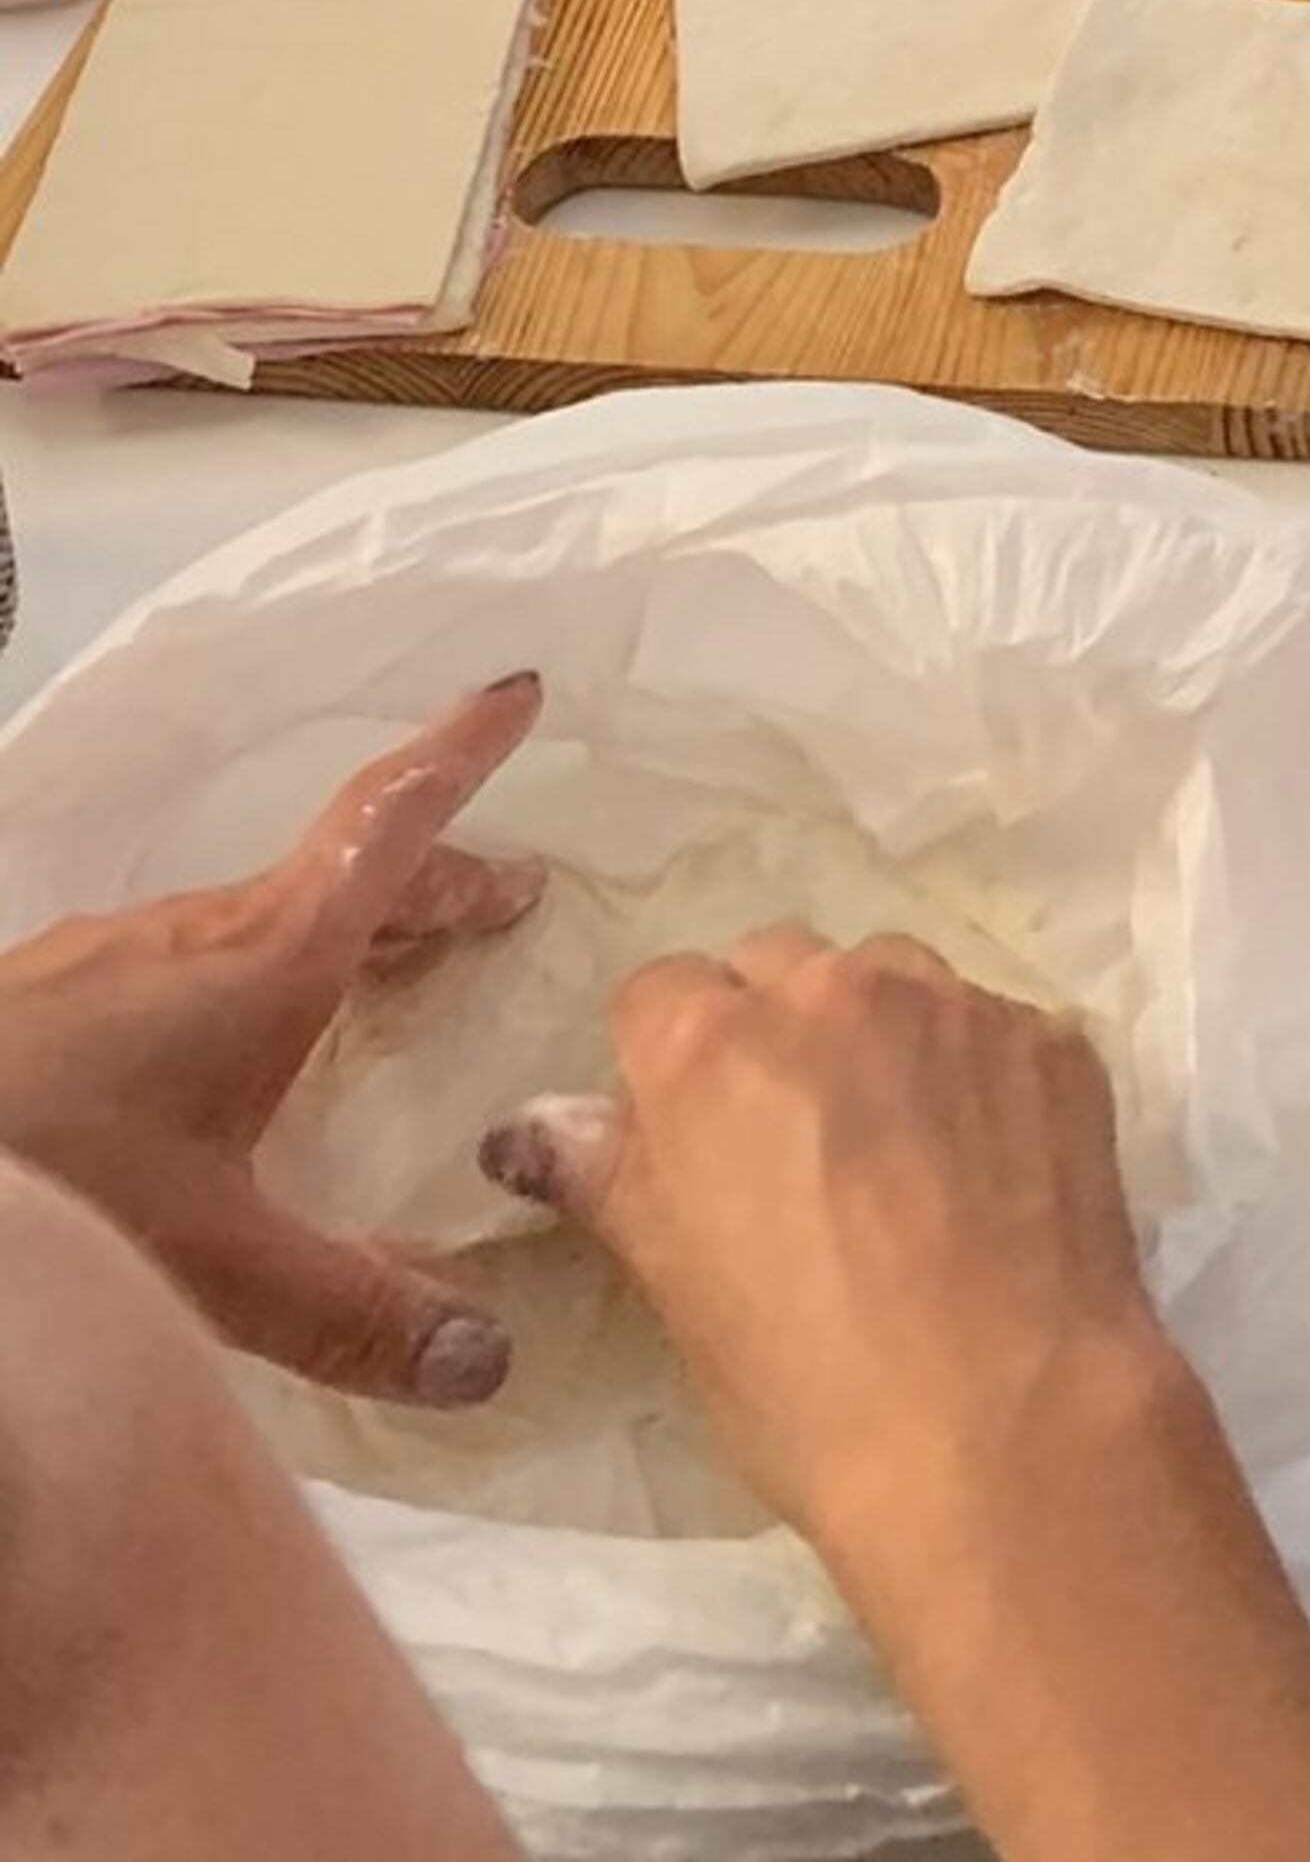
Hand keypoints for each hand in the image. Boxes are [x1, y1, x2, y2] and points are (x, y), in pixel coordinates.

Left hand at [0, 674, 541, 1405]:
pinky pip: (177, 964)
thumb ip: (353, 1314)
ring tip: (367, 987)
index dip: (459, 756)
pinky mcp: (43, 1002)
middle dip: (429, 880)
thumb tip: (491, 1361)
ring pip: (250, 921)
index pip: (387, 823)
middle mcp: (194, 935)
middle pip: (335, 875)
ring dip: (331, 933)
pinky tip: (212, 1060)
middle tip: (499, 903)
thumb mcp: (218, 1268)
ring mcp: (107, 960)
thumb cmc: (65, 1186)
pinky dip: (242, 977)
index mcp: (266, 960)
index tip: (519, 691)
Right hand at [482, 928, 1167, 1565]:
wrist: (1007, 1421)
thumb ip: (608, 1174)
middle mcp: (834, 989)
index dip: (664, 1064)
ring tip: (899, 1152)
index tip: (689, 1137)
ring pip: (891, 978)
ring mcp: (957, 1004)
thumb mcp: (676, 1286)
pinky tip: (988, 1170)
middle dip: (771, 1031)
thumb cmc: (808, 1383)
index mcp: (713, 1046)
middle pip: (777, 967)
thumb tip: (532, 1124)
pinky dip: (976, 1075)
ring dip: (879, 1036)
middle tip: (793, 1147)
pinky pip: (991, 1027)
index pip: (656, 995)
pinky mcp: (1055, 1039)